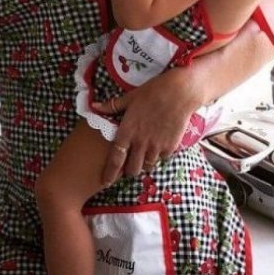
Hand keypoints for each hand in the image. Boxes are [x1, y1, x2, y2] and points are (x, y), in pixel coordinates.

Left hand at [92, 67, 199, 184]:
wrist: (179, 93)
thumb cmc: (152, 92)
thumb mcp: (129, 98)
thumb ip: (112, 107)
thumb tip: (94, 107)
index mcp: (127, 131)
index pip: (116, 159)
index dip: (110, 173)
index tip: (105, 182)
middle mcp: (141, 142)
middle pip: (132, 169)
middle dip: (129, 171)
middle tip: (128, 166)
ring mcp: (157, 146)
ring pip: (148, 166)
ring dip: (144, 164)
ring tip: (143, 157)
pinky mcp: (171, 146)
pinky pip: (162, 158)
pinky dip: (158, 156)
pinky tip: (158, 147)